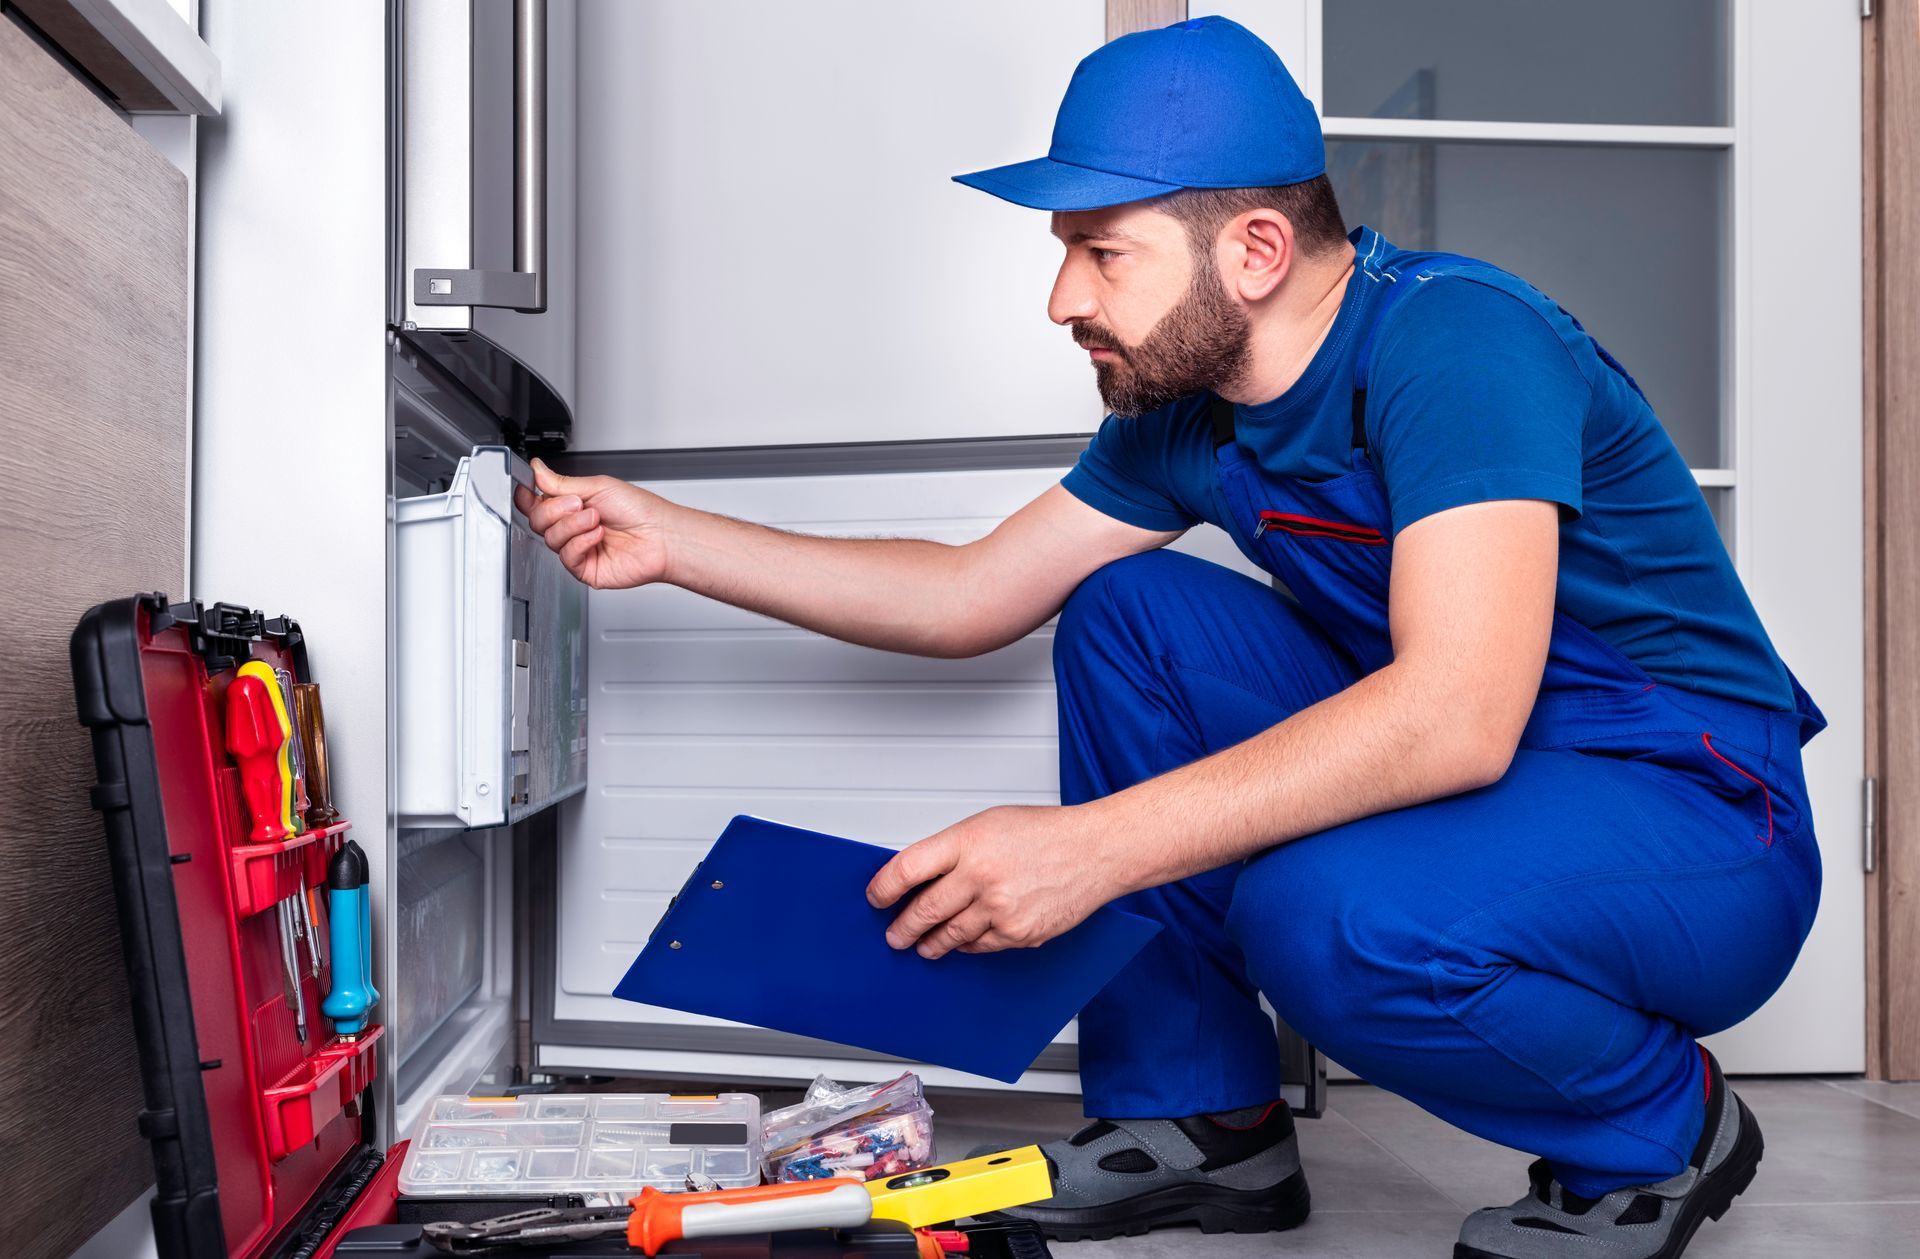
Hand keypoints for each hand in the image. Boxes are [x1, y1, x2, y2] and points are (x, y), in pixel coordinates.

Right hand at [515, 459, 673, 589]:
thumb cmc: (640, 511)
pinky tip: (598, 535)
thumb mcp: (598, 486)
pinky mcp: (584, 568)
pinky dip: (580, 542)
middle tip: (578, 504)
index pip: (536, 502)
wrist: (661, 536)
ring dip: (573, 525)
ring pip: (550, 538)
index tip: (529, 487)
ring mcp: (577, 548)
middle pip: (537, 521)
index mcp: (572, 505)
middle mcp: (572, 527)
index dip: (527, 496)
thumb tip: (538, 470)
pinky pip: (566, 556)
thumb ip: (562, 482)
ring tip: (596, 518)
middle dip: (555, 509)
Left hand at [865, 805, 1129, 958]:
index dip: (884, 887)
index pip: (907, 869)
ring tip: (923, 945)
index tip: (877, 897)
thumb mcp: (989, 824)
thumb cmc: (1046, 832)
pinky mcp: (1018, 934)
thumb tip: (918, 875)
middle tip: (894, 935)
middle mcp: (981, 876)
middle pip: (923, 911)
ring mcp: (1000, 909)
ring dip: (931, 943)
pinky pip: (980, 946)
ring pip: (950, 936)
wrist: (1096, 851)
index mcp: (968, 842)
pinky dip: (968, 945)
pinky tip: (963, 941)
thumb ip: (953, 849)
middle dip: (903, 928)